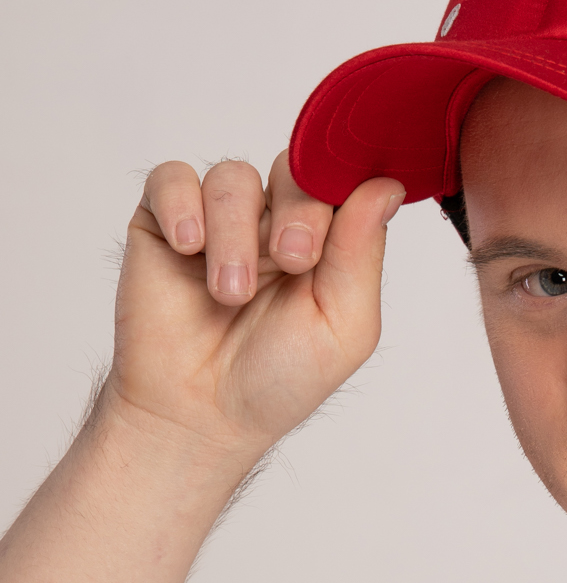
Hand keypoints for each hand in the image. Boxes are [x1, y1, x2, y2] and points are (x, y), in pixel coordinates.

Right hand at [106, 151, 403, 461]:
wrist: (199, 413)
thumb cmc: (276, 378)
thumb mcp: (343, 325)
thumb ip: (362, 253)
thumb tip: (387, 186)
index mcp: (325, 241)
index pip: (341, 182)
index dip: (340, 192)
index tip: (331, 237)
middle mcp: (273, 221)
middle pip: (293, 168)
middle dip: (297, 211)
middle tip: (290, 261)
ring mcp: (218, 219)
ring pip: (233, 176)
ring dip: (235, 232)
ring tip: (230, 292)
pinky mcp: (162, 221)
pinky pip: (171, 178)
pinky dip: (181, 206)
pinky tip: (187, 249)